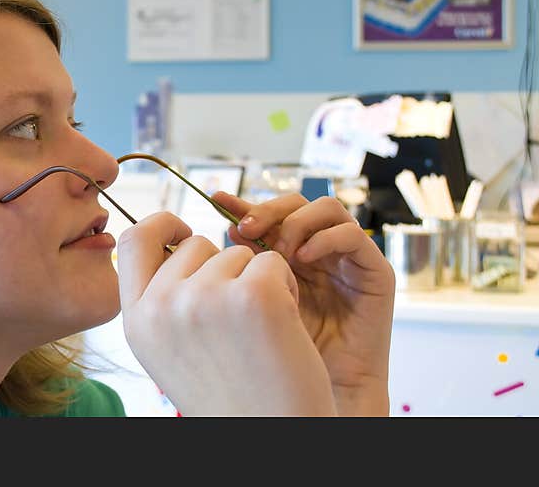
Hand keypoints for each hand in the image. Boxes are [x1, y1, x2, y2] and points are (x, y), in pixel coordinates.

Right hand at [116, 211, 336, 415]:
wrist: (270, 437)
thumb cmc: (229, 397)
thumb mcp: (170, 350)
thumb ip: (162, 299)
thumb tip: (176, 243)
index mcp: (136, 320)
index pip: (133, 240)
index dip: (161, 226)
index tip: (184, 232)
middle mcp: (164, 305)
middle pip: (196, 244)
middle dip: (223, 267)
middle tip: (237, 318)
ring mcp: (207, 296)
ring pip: (238, 253)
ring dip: (256, 280)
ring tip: (259, 332)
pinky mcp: (254, 294)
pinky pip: (272, 262)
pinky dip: (285, 286)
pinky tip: (283, 327)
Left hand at [212, 192, 394, 415]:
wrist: (320, 389)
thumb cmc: (285, 348)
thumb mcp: (256, 297)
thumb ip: (248, 264)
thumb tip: (229, 226)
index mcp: (289, 253)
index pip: (269, 213)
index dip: (244, 204)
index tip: (217, 201)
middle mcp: (319, 249)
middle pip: (296, 203)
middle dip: (268, 210)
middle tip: (245, 230)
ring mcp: (347, 258)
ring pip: (326, 208)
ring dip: (296, 223)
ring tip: (278, 252)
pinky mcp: (374, 270)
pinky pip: (353, 235)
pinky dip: (324, 239)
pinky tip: (302, 259)